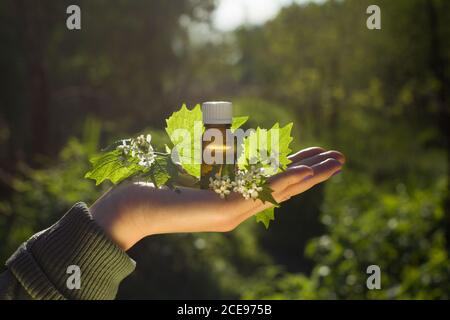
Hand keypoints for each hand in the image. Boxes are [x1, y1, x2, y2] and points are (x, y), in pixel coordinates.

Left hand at [90, 147, 344, 249]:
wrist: (135, 207)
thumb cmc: (160, 188)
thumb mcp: (193, 172)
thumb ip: (214, 165)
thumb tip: (225, 146)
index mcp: (235, 200)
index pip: (275, 184)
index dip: (299, 169)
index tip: (319, 155)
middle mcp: (240, 208)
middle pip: (285, 188)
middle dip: (315, 172)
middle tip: (342, 158)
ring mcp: (234, 212)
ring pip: (281, 191)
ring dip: (309, 175)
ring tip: (335, 162)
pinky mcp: (224, 211)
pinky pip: (261, 194)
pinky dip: (286, 180)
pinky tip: (306, 170)